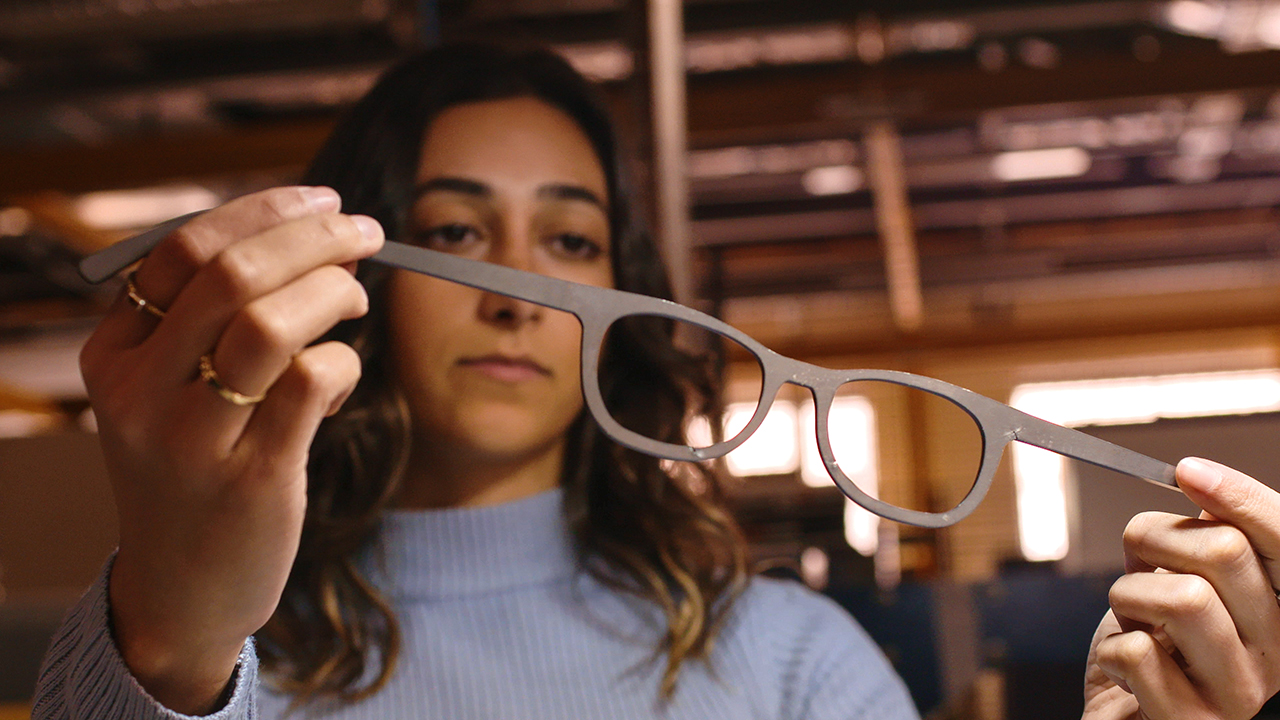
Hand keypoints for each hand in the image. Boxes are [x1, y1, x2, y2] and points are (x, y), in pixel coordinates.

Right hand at [80, 187, 381, 712]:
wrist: (180, 589)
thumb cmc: (193, 471)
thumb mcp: (169, 394)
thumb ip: (213, 322)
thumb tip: (309, 237)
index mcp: (114, 355)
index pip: (185, 249)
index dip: (266, 212)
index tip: (324, 202)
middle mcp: (141, 392)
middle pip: (234, 274)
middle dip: (316, 238)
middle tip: (366, 234)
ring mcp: (193, 439)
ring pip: (273, 322)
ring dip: (334, 292)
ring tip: (357, 301)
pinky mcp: (253, 479)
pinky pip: (312, 382)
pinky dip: (344, 362)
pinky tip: (339, 381)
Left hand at [1083, 457, 1279, 718]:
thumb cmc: (1159, 660)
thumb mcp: (1185, 594)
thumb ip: (1203, 550)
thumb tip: (1197, 482)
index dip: (1241, 497)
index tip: (1188, 470)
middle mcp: (1278, 659)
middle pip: (1224, 553)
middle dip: (1154, 537)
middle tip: (1137, 559)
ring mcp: (1240, 697)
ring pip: (1183, 597)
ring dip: (1130, 595)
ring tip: (1132, 619)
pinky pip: (1138, 652)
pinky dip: (1112, 649)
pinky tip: (1124, 667)